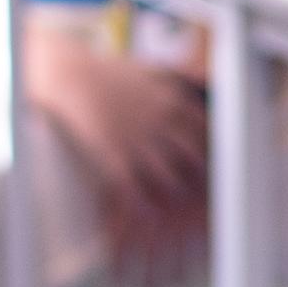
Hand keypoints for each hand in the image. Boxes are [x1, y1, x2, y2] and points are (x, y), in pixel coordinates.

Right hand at [27, 20, 208, 276]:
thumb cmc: (108, 73)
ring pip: (169, 176)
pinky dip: (143, 204)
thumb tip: (203, 81)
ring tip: (182, 213)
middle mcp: (161, 120)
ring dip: (176, 195)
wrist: (70, 76)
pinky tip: (148, 216)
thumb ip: (178, 79)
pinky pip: (134, 185)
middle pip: (193, 157)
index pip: (206, 132)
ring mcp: (138, 139)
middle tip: (207, 196)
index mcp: (173, 100)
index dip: (214, 151)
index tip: (217, 165)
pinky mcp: (113, 153)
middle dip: (201, 178)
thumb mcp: (151, 71)